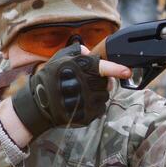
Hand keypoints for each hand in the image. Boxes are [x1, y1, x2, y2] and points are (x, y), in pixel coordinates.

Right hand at [3, 43, 131, 141]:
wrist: (38, 103)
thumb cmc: (50, 78)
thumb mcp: (60, 58)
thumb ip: (77, 52)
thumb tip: (90, 51)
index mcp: (79, 68)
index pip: (102, 67)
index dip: (115, 69)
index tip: (127, 71)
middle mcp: (84, 84)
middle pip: (106, 83)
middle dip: (100, 82)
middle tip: (86, 82)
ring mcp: (86, 101)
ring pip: (104, 96)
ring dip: (97, 94)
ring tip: (81, 93)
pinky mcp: (87, 115)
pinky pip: (100, 109)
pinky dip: (94, 106)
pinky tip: (81, 103)